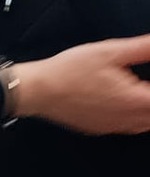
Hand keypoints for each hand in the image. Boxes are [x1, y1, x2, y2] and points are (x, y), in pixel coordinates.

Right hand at [14, 34, 149, 134]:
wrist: (37, 90)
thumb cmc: (68, 71)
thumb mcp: (109, 51)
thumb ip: (143, 48)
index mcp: (134, 99)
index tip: (148, 79)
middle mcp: (126, 118)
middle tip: (144, 86)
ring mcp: (111, 126)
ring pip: (144, 125)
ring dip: (148, 113)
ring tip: (142, 97)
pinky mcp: (98, 128)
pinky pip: (127, 128)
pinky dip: (135, 120)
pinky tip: (127, 107)